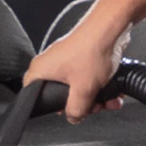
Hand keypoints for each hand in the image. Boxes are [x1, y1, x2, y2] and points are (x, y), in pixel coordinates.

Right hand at [22, 6, 130, 123]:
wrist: (112, 28)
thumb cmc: (92, 50)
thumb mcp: (83, 91)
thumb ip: (76, 111)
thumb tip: (73, 118)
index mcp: (41, 70)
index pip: (33, 96)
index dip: (50, 108)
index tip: (64, 110)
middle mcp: (51, 64)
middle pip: (61, 97)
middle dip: (82, 105)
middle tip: (93, 106)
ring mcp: (67, 61)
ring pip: (78, 89)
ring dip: (95, 98)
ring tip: (108, 98)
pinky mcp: (82, 58)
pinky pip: (88, 79)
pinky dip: (100, 86)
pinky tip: (112, 90)